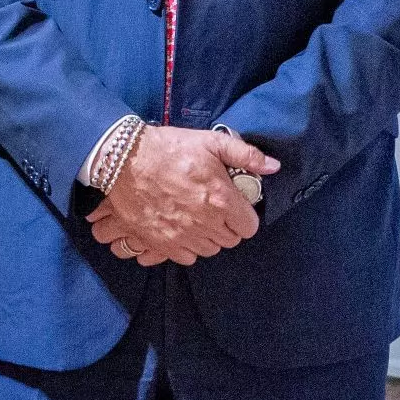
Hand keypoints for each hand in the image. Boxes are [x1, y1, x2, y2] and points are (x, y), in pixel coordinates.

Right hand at [86, 126, 277, 265]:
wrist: (125, 161)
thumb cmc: (169, 149)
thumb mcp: (211, 142)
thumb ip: (246, 155)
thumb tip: (273, 166)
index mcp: (221, 199)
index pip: (249, 227)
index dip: (245, 216)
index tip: (236, 206)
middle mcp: (205, 222)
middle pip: (231, 240)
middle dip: (228, 225)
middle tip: (216, 208)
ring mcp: (183, 236)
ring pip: (210, 250)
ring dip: (209, 237)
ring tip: (199, 217)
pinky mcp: (163, 244)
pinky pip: (187, 257)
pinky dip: (188, 246)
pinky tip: (183, 227)